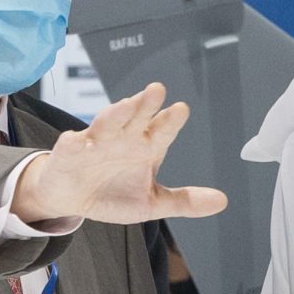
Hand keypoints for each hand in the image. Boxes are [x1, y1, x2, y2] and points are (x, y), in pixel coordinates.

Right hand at [12, 84, 229, 226]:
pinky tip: (79, 141)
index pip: (162, 130)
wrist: (74, 197)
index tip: (181, 109)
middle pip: (137, 117)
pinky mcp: (70, 152)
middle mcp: (124, 137)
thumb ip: (184, 201)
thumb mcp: (152, 203)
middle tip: (157, 90)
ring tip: (125, 105)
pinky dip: (75, 143)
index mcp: (146, 146)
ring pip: (107, 123)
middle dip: (146, 103)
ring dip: (116, 113)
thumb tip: (222, 201)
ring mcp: (97, 142)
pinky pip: (72, 146)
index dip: (171, 120)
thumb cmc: (113, 192)